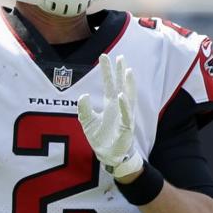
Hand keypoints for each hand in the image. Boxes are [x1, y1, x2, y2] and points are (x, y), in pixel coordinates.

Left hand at [77, 54, 142, 179]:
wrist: (108, 156)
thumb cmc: (100, 139)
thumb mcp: (87, 122)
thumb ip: (84, 108)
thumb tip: (84, 95)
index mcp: (110, 105)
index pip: (109, 84)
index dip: (107, 71)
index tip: (104, 56)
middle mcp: (119, 108)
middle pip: (120, 86)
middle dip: (119, 72)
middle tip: (119, 56)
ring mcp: (125, 116)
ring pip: (128, 96)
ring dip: (128, 84)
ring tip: (128, 70)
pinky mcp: (127, 127)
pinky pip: (126, 114)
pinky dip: (124, 105)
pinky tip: (121, 95)